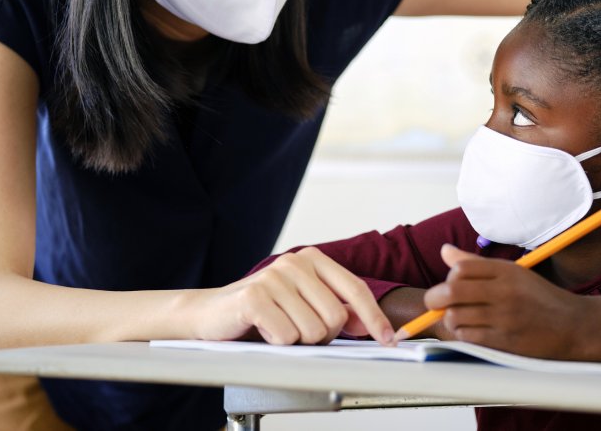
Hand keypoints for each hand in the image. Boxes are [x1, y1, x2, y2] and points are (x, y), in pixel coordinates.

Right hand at [201, 247, 393, 345]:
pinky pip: (286, 336)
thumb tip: (367, 323)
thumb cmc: (262, 311)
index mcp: (312, 259)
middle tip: (296, 329)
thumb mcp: (304, 305)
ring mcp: (274, 277)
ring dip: (296, 340)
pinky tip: (262, 329)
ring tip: (277, 327)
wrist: (211, 312)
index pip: (355, 290)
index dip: (374, 318)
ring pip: (312, 331)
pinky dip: (276, 342)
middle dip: (321, 336)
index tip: (389, 338)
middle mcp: (295, 262)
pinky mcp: (255, 296)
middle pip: (336, 317)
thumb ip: (335, 308)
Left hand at [421, 245, 600, 361]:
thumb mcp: (514, 274)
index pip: (462, 267)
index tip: (450, 284)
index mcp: (507, 271)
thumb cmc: (541, 299)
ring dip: (451, 319)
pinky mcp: (505, 341)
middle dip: (436, 298)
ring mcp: (505, 317)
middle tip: (436, 303)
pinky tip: (470, 331)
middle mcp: (505, 292)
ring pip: (456, 316)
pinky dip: (462, 334)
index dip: (449, 276)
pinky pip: (468, 337)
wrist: (575, 326)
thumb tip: (445, 251)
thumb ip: (477, 264)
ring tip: (459, 318)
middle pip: (452, 290)